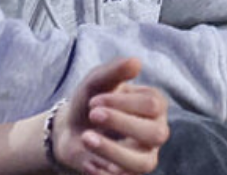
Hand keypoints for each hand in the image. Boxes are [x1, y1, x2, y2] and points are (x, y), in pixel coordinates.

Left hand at [52, 57, 168, 174]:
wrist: (70, 130)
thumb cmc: (91, 102)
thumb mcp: (97, 82)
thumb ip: (115, 71)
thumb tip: (136, 62)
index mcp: (155, 105)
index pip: (152, 105)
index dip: (122, 103)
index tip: (94, 100)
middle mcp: (156, 131)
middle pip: (155, 133)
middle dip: (121, 124)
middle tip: (92, 114)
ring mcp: (145, 155)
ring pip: (143, 162)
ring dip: (112, 151)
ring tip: (86, 138)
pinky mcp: (129, 174)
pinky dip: (102, 171)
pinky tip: (88, 160)